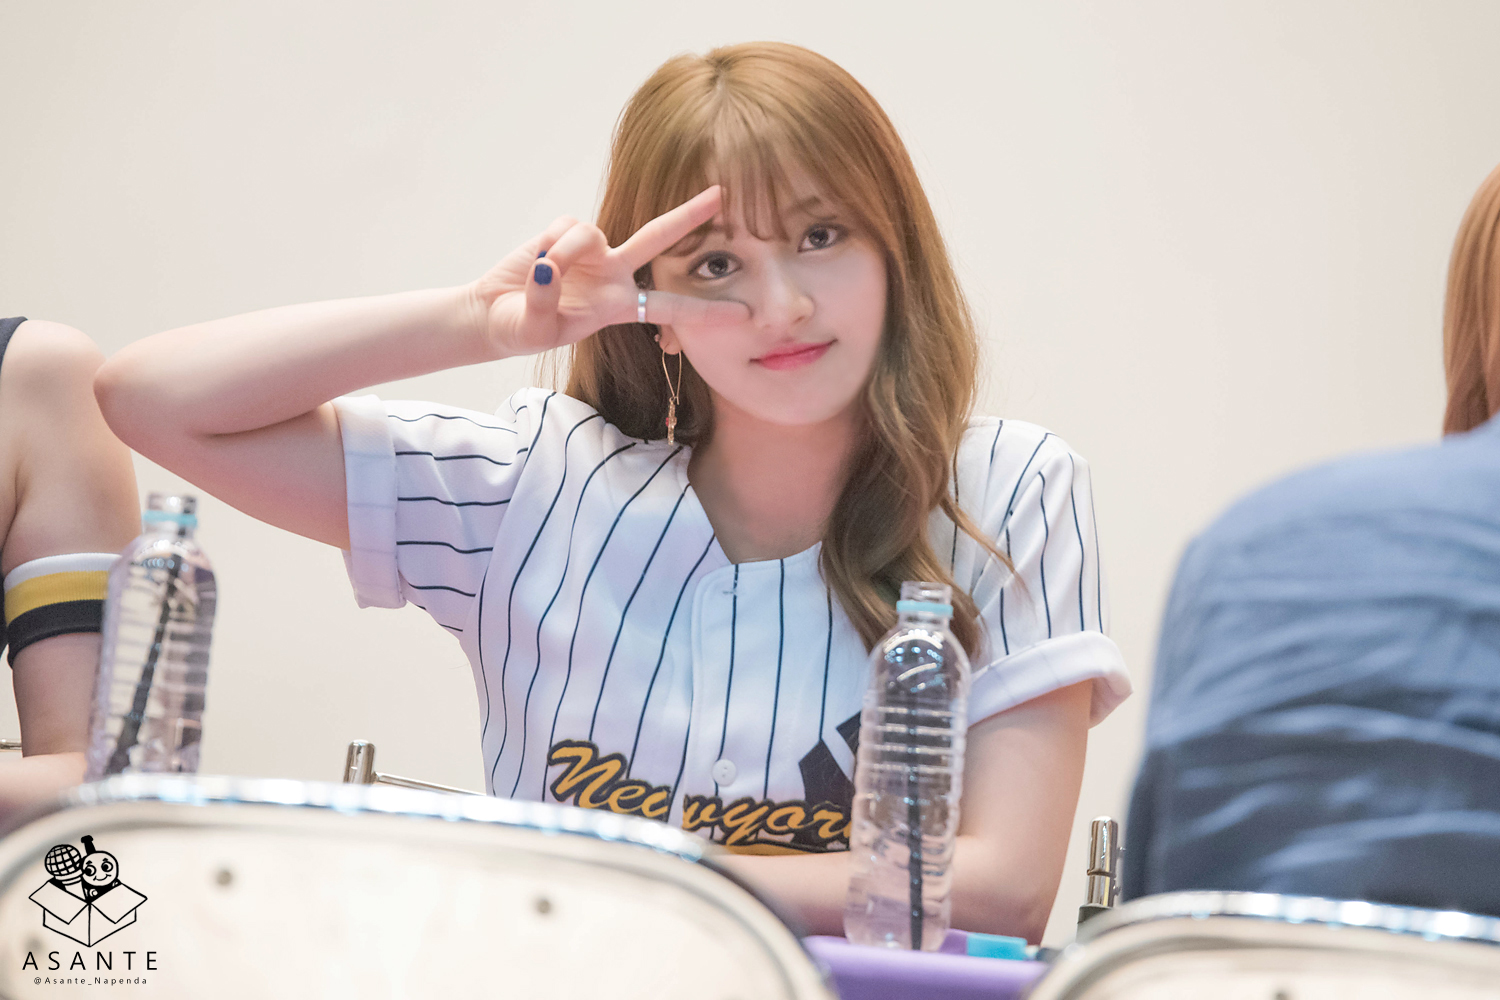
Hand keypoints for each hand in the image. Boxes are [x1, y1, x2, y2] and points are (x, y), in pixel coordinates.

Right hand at [468, 186, 749, 357]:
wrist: (493, 314)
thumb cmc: (522, 329)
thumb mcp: (536, 329)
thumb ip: (545, 301)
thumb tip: (551, 267)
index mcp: (619, 307)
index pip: (671, 309)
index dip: (706, 311)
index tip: (744, 315)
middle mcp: (614, 274)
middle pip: (659, 238)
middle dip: (690, 216)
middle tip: (723, 194)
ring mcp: (593, 251)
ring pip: (592, 233)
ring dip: (567, 252)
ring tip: (544, 274)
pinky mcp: (565, 232)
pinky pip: (566, 227)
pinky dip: (550, 244)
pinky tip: (538, 260)